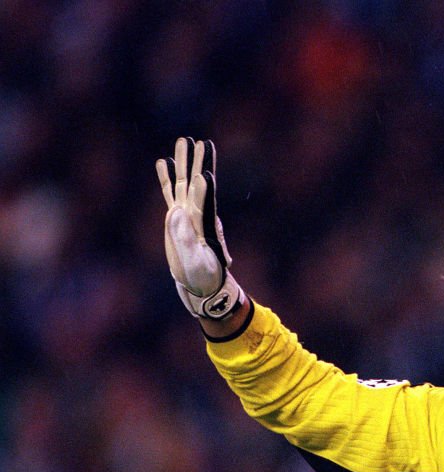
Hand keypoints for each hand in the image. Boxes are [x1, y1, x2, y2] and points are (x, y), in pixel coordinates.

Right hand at [156, 137, 242, 318]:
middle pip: (196, 184)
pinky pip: (170, 193)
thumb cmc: (204, 276)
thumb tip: (175, 212)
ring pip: (183, 183)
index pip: (205, 202)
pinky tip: (164, 161)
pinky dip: (167, 178)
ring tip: (184, 140)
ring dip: (184, 163)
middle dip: (198, 164)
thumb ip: (186, 239)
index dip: (204, 188)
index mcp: (204, 226)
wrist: (201, 284)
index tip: (206, 172)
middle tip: (200, 142)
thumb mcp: (196, 262)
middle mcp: (196, 215)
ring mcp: (185, 215)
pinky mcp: (175, 219)